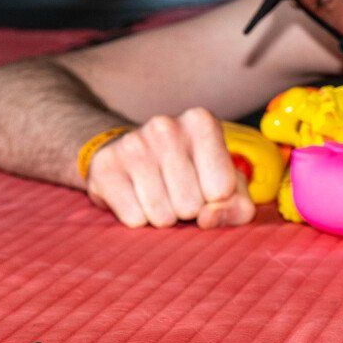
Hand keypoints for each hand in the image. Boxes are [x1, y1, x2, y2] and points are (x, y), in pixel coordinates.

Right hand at [85, 108, 255, 229]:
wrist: (130, 156)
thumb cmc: (190, 173)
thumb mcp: (226, 185)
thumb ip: (238, 206)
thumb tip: (208, 217)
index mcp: (202, 122)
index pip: (222, 189)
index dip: (214, 199)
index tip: (203, 183)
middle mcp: (166, 126)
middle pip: (191, 206)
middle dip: (187, 210)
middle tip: (176, 190)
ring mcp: (132, 145)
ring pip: (162, 216)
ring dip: (163, 216)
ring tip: (157, 193)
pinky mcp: (105, 168)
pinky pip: (134, 220)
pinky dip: (138, 218)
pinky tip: (135, 196)